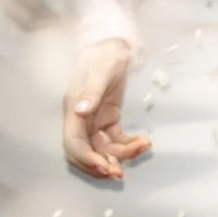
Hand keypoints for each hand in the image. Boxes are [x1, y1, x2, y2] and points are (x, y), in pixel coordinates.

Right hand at [63, 37, 150, 181]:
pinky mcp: (108, 118)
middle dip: (101, 165)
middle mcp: (81, 119)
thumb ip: (91, 92)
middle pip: (86, 152)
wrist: (113, 43)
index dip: (87, 159)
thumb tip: (80, 112)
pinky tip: (143, 141)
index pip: (74, 143)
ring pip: (103, 148)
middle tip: (120, 173)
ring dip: (120, 155)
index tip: (105, 166)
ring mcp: (94, 120)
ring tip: (142, 149)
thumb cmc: (104, 54)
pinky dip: (128, 144)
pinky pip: (116, 139)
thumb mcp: (99, 70)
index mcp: (73, 109)